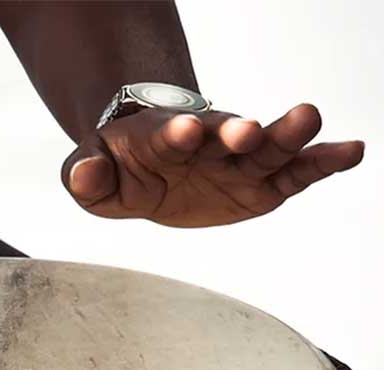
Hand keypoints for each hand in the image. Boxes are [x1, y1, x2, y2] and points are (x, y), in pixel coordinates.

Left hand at [61, 104, 364, 226]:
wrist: (152, 161)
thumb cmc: (120, 166)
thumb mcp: (92, 175)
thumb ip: (85, 175)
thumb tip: (83, 174)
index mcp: (162, 139)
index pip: (170, 135)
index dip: (177, 133)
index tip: (185, 130)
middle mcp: (207, 144)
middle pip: (226, 134)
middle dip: (237, 131)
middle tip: (248, 128)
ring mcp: (238, 162)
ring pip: (267, 149)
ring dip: (287, 136)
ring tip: (310, 118)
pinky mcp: (262, 185)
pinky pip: (296, 174)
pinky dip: (322, 163)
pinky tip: (352, 151)